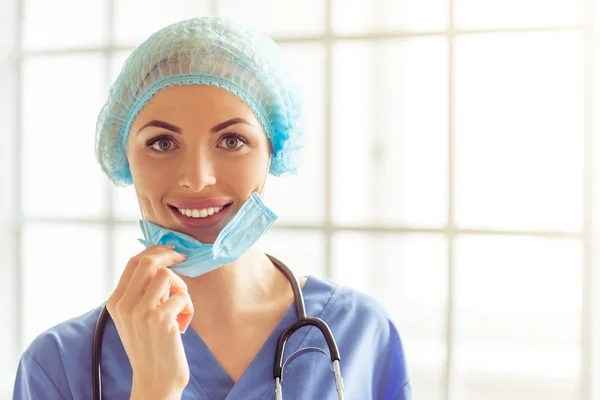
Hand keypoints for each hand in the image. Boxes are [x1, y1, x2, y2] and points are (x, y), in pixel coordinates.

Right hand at [106, 245, 192, 398]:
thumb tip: (161, 263)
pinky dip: (188, 308)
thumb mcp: (136, 318)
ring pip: (168, 276)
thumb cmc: (151, 347)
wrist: (155, 381)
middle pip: (149, 262)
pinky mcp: (161, 319)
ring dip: (181, 289)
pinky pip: (183, 296)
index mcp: (116, 302)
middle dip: (170, 256)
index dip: (155, 251)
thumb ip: (141, 293)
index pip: (133, 262)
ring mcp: (141, 311)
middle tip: (184, 258)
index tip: (170, 250)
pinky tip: (182, 326)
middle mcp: (125, 304)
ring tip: (180, 309)